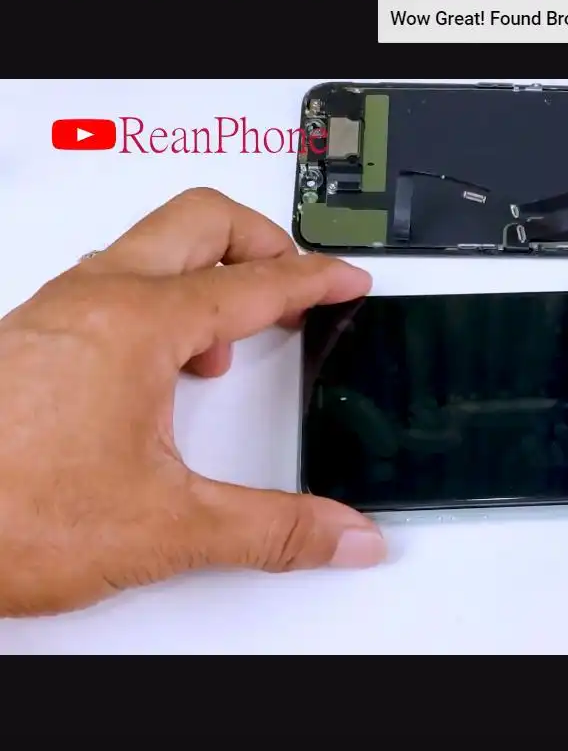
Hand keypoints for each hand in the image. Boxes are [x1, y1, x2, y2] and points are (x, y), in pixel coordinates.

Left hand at [0, 188, 385, 616]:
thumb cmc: (6, 516)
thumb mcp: (168, 527)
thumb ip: (273, 528)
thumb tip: (345, 532)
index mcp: (137, 326)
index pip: (256, 284)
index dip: (315, 281)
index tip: (346, 280)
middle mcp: (93, 301)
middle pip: (202, 221)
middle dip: (263, 240)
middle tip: (296, 277)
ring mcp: (56, 312)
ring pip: (152, 246)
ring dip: (208, 270)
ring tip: (234, 331)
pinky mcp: (32, 336)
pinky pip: (113, 282)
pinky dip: (161, 298)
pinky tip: (163, 365)